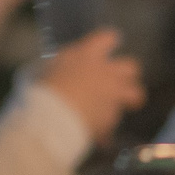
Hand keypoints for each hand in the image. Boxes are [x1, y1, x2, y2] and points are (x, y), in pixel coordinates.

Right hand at [32, 25, 143, 142]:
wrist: (48, 118)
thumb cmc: (38, 90)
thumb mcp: (38, 70)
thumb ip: (53, 67)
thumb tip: (50, 71)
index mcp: (86, 54)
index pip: (108, 37)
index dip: (109, 41)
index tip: (110, 43)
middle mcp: (105, 72)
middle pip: (132, 66)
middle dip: (127, 74)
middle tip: (116, 82)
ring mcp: (112, 95)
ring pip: (136, 94)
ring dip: (129, 100)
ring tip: (117, 107)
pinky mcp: (112, 118)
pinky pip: (113, 123)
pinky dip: (106, 129)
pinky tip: (96, 136)